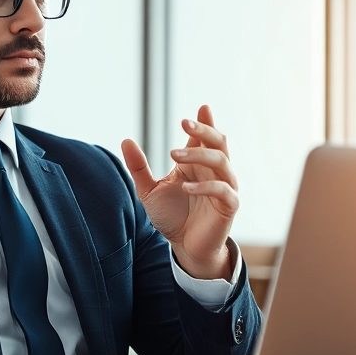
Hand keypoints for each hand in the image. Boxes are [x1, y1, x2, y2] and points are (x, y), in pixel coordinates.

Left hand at [121, 105, 238, 279]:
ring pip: (222, 161)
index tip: (201, 107)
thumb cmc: (171, 216)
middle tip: (183, 123)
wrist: (183, 247)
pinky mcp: (229, 206)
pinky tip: (186, 187)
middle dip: (204, 129)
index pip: (206, 136)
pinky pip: (223, 190)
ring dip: (199, 155)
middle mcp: (215, 171)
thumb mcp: (149, 190)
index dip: (205, 121)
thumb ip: (139, 168)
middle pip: (219, 142)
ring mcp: (225, 187)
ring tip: (174, 156)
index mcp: (198, 163)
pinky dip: (206, 186)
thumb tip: (125, 140)